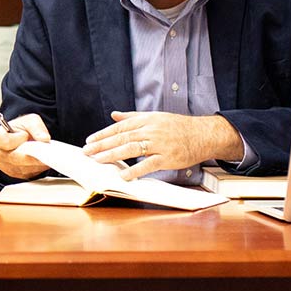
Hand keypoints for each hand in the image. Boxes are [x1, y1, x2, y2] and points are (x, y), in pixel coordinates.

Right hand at [0, 112, 51, 178]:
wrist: (22, 138)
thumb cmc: (22, 129)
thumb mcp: (30, 120)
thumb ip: (36, 127)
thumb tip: (44, 139)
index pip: (6, 142)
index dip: (19, 138)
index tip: (26, 134)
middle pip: (17, 158)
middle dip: (33, 153)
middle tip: (44, 148)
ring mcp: (5, 166)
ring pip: (25, 167)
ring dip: (37, 161)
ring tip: (43, 151)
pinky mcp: (15, 174)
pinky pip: (29, 173)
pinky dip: (37, 166)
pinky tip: (39, 158)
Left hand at [83, 111, 243, 180]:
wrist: (203, 134)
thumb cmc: (177, 127)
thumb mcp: (154, 117)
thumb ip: (132, 117)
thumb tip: (114, 114)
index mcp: (146, 120)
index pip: (120, 127)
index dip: (103, 134)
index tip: (89, 141)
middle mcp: (151, 130)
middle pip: (122, 138)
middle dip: (102, 145)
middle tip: (87, 152)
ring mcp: (160, 143)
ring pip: (132, 149)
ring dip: (113, 155)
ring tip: (98, 160)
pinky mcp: (168, 157)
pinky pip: (149, 164)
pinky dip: (135, 170)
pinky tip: (123, 175)